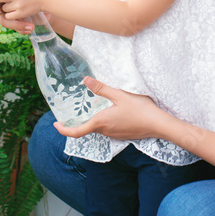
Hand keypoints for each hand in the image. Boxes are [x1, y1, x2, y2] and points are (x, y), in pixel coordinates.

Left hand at [53, 77, 171, 140]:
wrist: (158, 124)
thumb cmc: (140, 110)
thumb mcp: (120, 95)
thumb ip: (102, 89)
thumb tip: (85, 81)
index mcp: (101, 122)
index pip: (77, 132)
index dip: (64, 130)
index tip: (56, 124)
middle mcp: (105, 131)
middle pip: (87, 128)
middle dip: (79, 121)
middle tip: (74, 110)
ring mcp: (114, 134)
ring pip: (98, 128)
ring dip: (93, 120)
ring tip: (92, 106)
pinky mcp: (122, 134)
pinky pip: (108, 128)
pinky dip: (103, 121)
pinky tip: (109, 111)